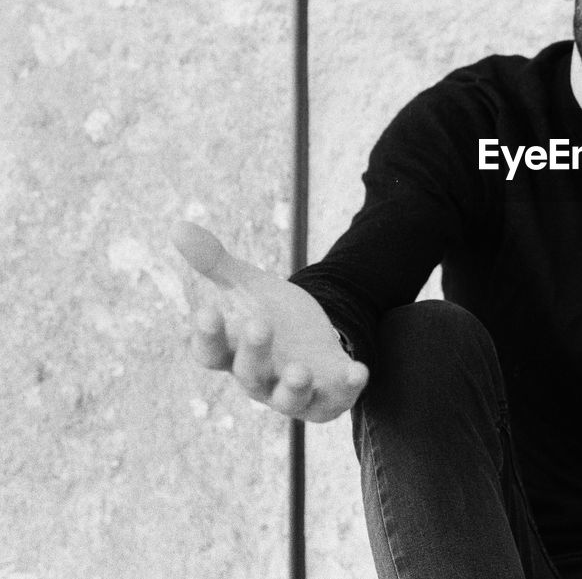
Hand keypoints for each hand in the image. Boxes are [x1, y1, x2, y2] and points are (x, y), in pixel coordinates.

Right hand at [171, 221, 368, 422]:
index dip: (208, 336)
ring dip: (294, 386)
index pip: (210, 353)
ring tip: (300, 370)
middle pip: (249, 373)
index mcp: (234, 354)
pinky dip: (348, 387)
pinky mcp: (328, 398)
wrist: (317, 339)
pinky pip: (337, 398)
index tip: (207, 310)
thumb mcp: (249, 287)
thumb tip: (177, 226)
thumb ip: (216, 263)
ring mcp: (295, 392)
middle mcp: (260, 380)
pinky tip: (358, 370)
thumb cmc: (272, 315)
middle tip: (259, 324)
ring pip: (289, 399)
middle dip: (254, 351)